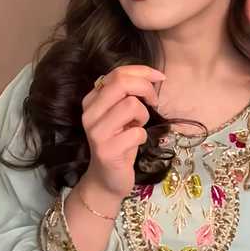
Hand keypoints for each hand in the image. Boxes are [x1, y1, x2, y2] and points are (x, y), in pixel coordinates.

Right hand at [80, 65, 164, 197]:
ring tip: (137, 126)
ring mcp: (96, 132)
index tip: (159, 78)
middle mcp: (89, 113)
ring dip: (143, 116)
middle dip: (145, 88)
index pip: (117, 74)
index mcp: (92, 100)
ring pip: (131, 105)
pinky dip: (142, 136)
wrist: (106, 179)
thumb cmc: (119, 143)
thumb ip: (127, 94)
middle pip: (122, 83)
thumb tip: (151, 76)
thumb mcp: (120, 114)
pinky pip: (137, 133)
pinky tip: (135, 143)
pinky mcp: (107, 150)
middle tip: (153, 101)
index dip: (143, 71)